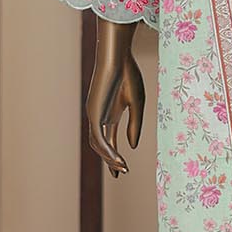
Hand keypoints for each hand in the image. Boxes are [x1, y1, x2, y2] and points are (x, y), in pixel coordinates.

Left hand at [86, 19, 145, 176]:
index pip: (110, 140)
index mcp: (111, 114)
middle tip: (121, 174)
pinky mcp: (93, 113)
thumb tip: (131, 147)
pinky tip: (116, 158)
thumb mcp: (137, 104)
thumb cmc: (128, 74)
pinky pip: (98, 137)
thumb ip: (135, 125)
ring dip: (109, 158)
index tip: (122, 169)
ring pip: (98, 144)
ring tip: (122, 168)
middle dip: (110, 161)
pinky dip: (107, 150)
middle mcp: (101, 117)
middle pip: (103, 145)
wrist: (117, 57)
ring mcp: (95, 115)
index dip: (115, 155)